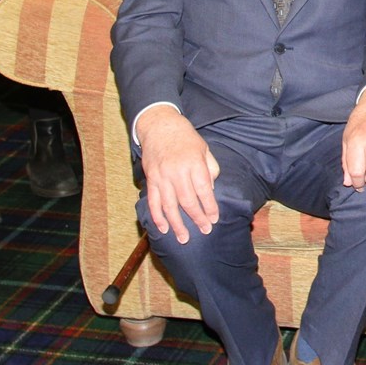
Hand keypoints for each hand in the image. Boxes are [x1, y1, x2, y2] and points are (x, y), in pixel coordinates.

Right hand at [137, 107, 220, 242]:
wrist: (159, 126)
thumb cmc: (185, 137)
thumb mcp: (204, 148)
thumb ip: (210, 169)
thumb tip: (210, 190)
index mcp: (193, 163)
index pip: (204, 190)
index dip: (209, 207)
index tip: (214, 219)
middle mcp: (177, 171)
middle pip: (187, 201)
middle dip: (197, 218)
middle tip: (204, 231)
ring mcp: (161, 176)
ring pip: (169, 206)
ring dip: (177, 224)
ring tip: (184, 238)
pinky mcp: (151, 179)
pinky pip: (153, 202)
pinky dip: (157, 217)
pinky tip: (163, 228)